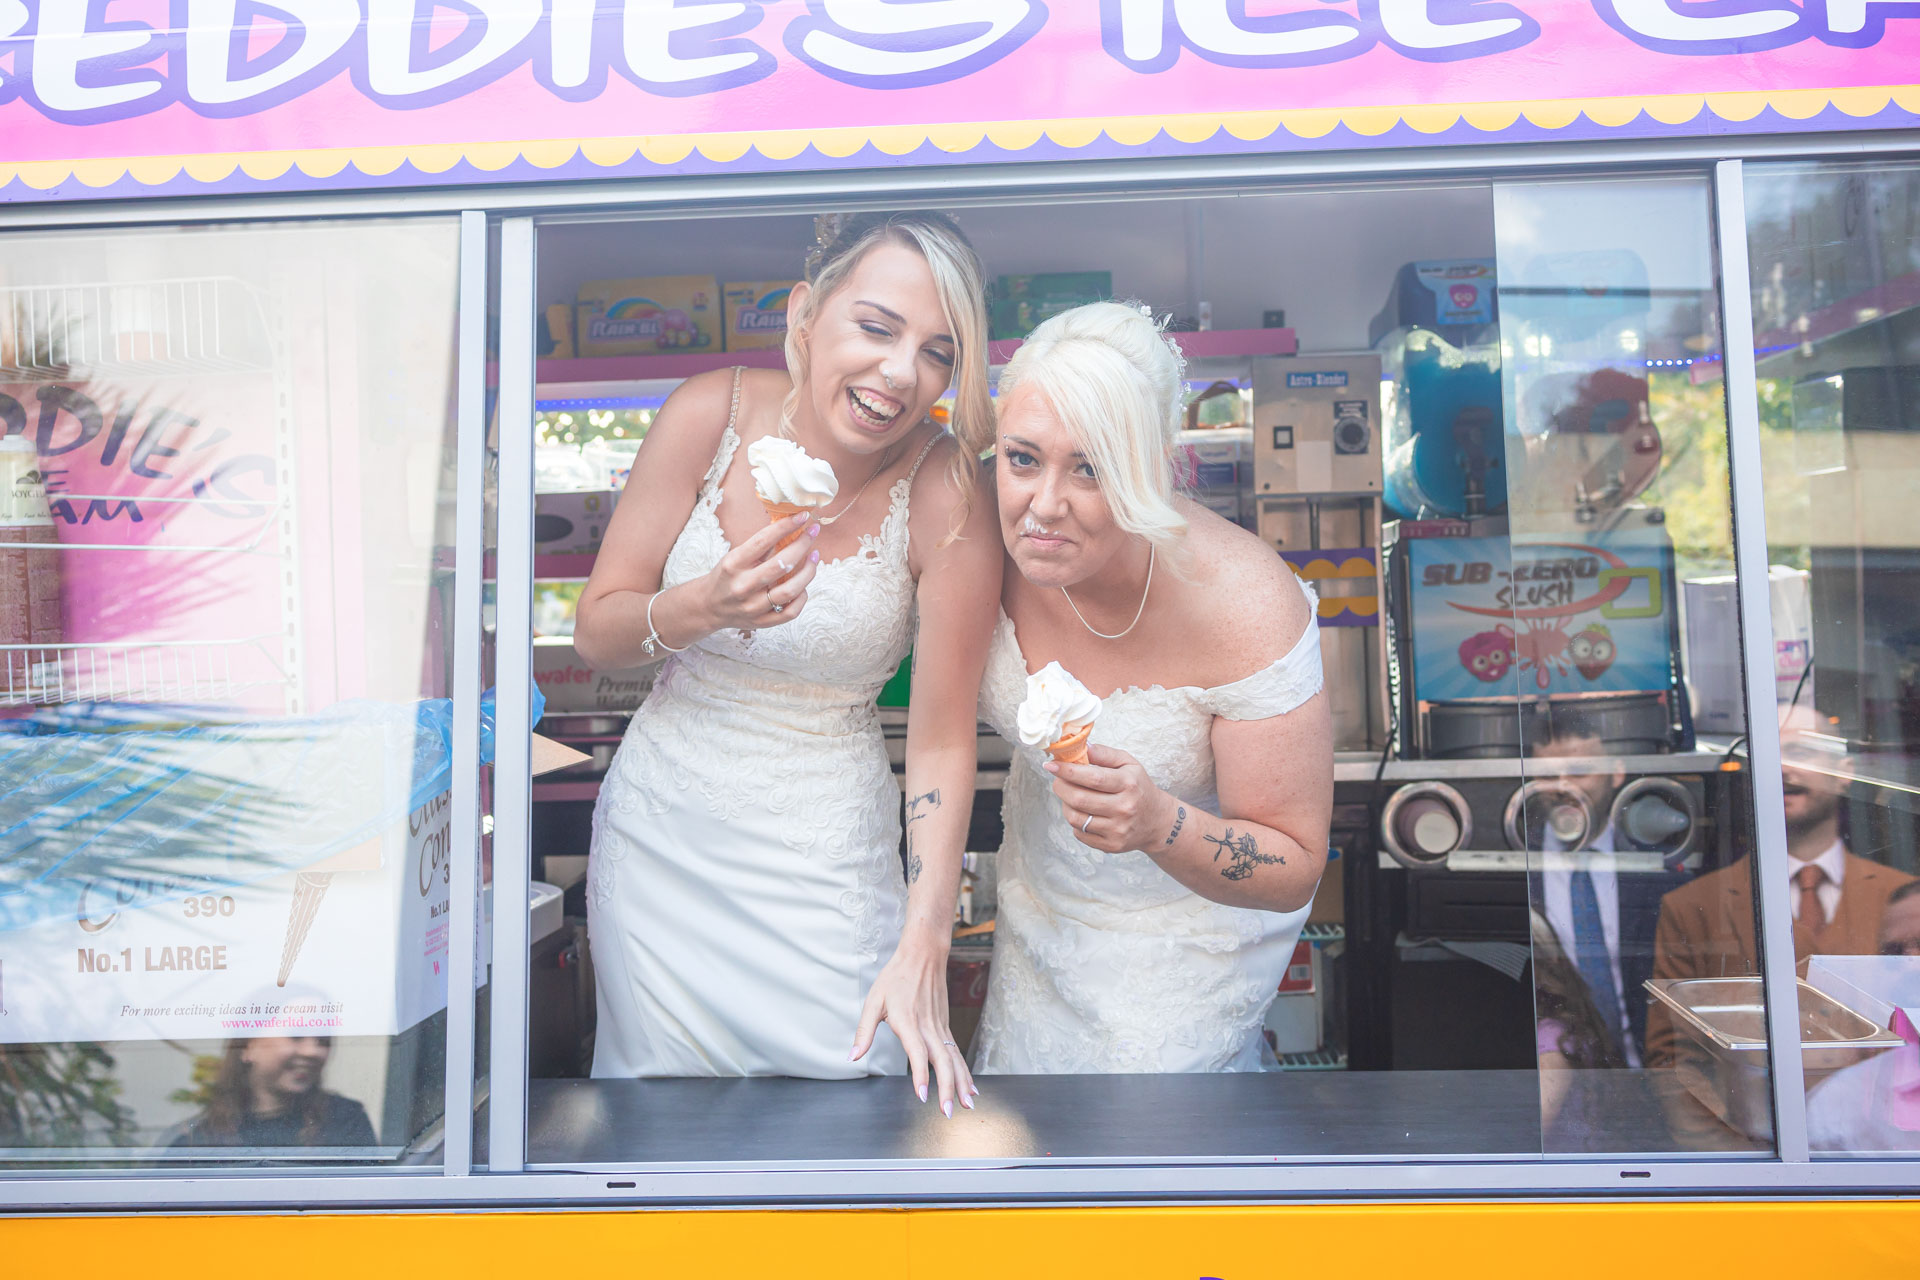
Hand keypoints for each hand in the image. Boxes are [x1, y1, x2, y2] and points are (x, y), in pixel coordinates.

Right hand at [698, 511, 818, 630]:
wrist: (708, 606)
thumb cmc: (726, 576)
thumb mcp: (734, 556)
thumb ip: (759, 546)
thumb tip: (789, 526)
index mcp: (734, 564)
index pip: (763, 541)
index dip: (786, 526)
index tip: (802, 516)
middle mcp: (743, 586)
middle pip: (781, 564)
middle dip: (802, 545)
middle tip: (813, 533)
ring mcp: (753, 606)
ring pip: (790, 590)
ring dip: (808, 572)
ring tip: (814, 557)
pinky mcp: (762, 622)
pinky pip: (791, 612)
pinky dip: (802, 597)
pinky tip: (803, 586)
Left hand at [850, 938, 976, 1115]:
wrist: (924, 954)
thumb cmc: (896, 977)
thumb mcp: (873, 1000)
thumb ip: (864, 1031)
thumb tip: (852, 1057)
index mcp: (908, 1020)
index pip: (917, 1051)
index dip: (921, 1074)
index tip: (923, 1095)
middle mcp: (928, 1025)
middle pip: (942, 1060)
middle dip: (947, 1088)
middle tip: (947, 1112)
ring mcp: (940, 1026)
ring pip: (954, 1058)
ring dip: (961, 1083)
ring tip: (967, 1106)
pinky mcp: (945, 1026)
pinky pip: (956, 1052)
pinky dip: (965, 1071)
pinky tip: (970, 1087)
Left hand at [1046, 744, 1174, 853]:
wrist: (1157, 821)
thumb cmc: (1139, 788)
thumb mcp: (1129, 764)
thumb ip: (1105, 754)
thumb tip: (1082, 747)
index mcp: (1128, 784)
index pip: (1092, 778)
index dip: (1067, 771)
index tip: (1051, 765)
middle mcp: (1124, 808)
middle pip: (1079, 799)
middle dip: (1061, 787)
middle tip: (1058, 780)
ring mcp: (1118, 830)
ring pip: (1075, 818)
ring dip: (1065, 804)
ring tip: (1071, 796)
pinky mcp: (1111, 846)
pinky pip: (1080, 833)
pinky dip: (1075, 821)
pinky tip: (1083, 812)